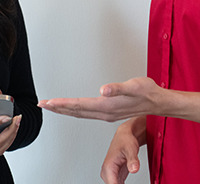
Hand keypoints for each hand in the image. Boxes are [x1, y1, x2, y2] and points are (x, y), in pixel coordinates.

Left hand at [38, 77, 165, 121]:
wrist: (157, 102)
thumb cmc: (147, 92)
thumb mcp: (134, 86)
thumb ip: (117, 88)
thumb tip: (103, 90)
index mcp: (106, 106)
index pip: (78, 105)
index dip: (62, 104)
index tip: (48, 102)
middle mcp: (104, 112)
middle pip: (75, 111)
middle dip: (58, 108)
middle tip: (42, 105)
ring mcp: (106, 114)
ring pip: (80, 113)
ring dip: (65, 110)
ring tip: (52, 106)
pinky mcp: (109, 112)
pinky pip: (86, 112)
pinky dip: (75, 110)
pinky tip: (72, 108)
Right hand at [101, 118, 144, 183]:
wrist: (125, 136)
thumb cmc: (125, 140)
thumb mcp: (131, 149)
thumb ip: (132, 160)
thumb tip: (134, 170)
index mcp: (108, 166)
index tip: (124, 183)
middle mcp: (107, 171)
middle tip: (132, 172)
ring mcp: (111, 174)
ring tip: (130, 172)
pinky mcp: (116, 175)